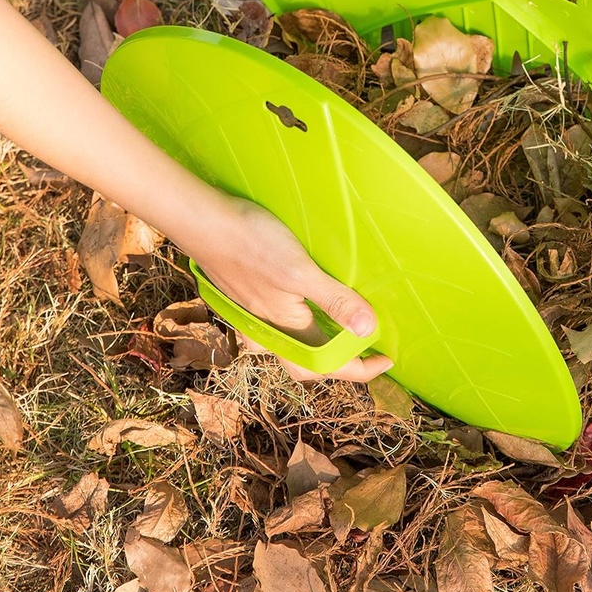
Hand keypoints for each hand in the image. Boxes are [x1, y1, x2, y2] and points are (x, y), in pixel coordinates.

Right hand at [186, 196, 392, 382]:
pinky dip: (305, 321)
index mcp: (284, 329)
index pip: (327, 366)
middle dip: (340, 363)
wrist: (205, 222)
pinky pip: (283, 321)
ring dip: (322, 343)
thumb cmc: (252, 244)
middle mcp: (269, 330)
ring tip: (348, 327)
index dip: (359, 369)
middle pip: (309, 363)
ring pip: (294, 343)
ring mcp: (258, 313)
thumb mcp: (300, 273)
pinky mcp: (252, 296)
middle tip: (369, 350)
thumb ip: (334, 301)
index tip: (386, 360)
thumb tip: (367, 331)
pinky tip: (313, 302)